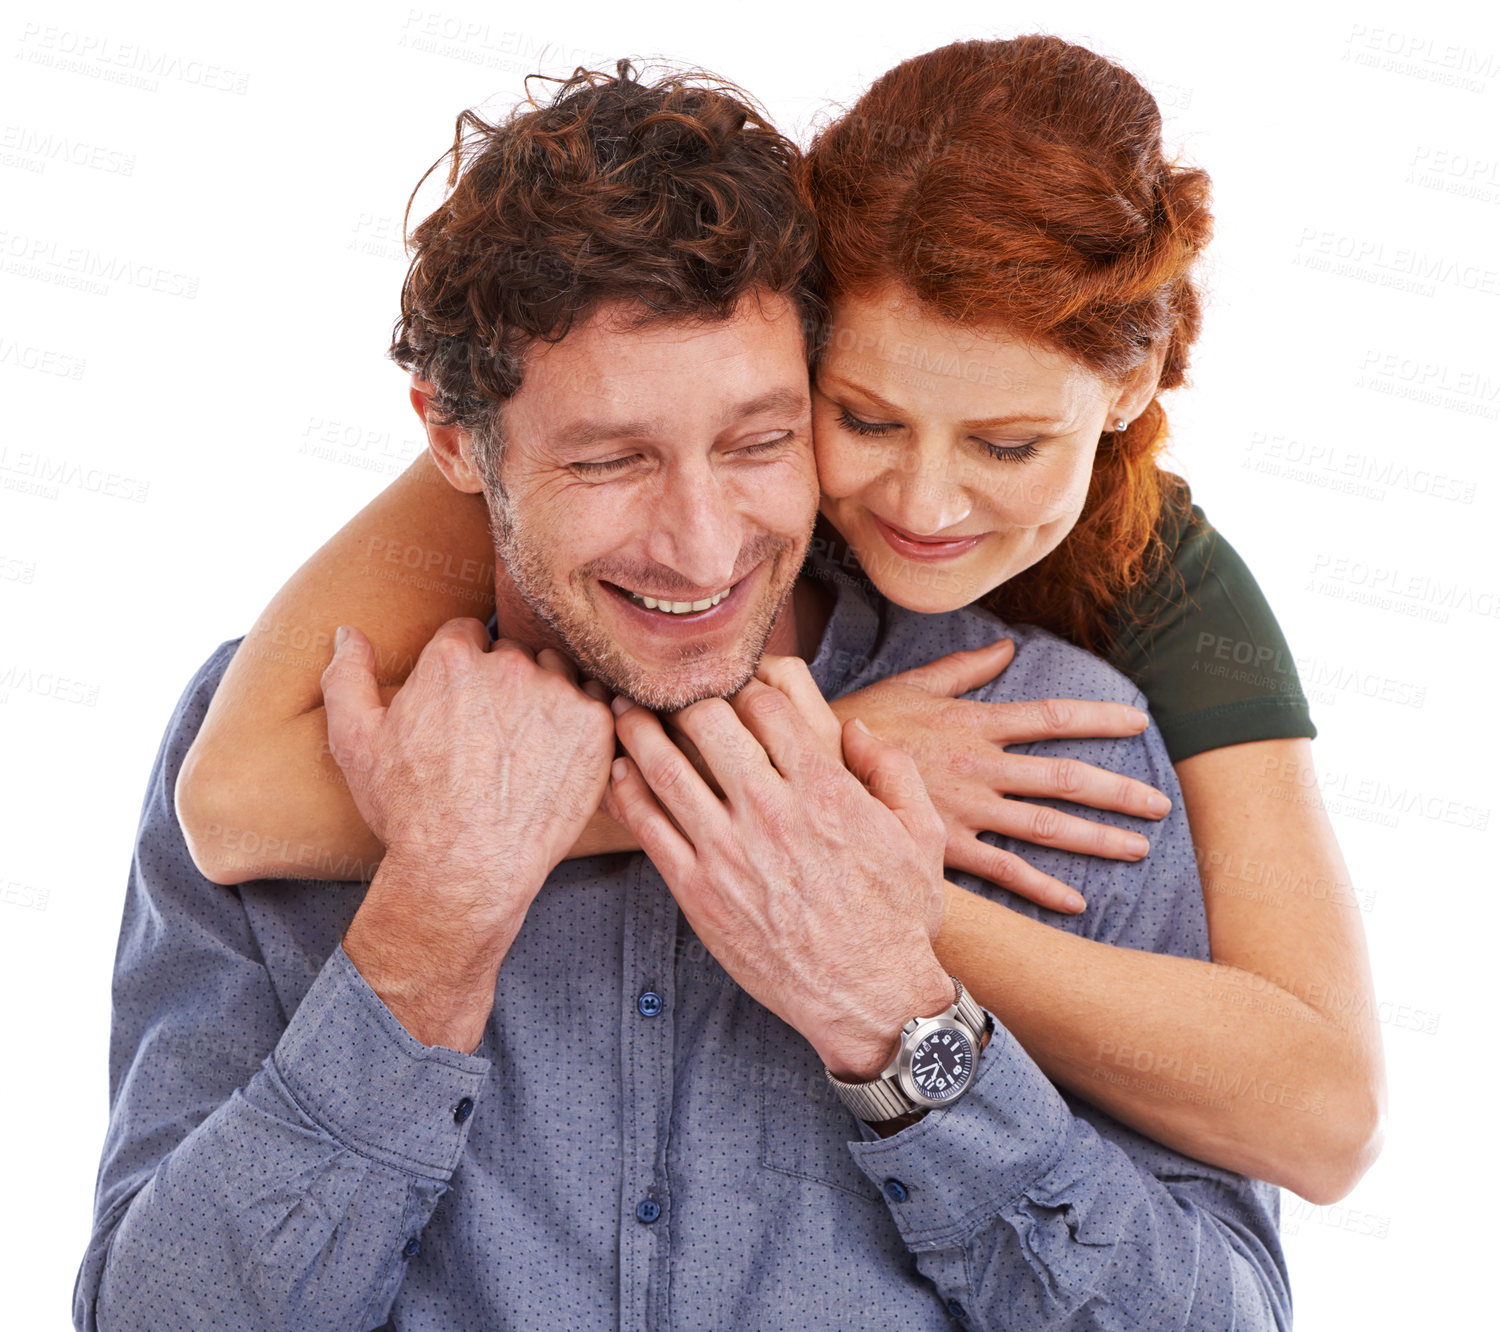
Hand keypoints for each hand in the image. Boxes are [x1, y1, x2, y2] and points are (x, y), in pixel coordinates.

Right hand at [322, 621, 615, 959]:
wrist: (465, 870)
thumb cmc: (407, 810)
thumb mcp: (355, 743)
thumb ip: (346, 678)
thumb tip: (347, 633)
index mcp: (452, 659)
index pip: (468, 635)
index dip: (464, 670)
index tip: (463, 706)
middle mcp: (509, 665)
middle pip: (514, 654)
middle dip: (504, 684)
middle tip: (492, 736)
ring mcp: (557, 693)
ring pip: (556, 674)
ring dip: (545, 698)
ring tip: (525, 749)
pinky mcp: (593, 725)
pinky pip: (595, 703)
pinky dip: (580, 724)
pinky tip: (558, 757)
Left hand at [605, 658, 953, 1080]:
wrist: (871, 998)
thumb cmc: (899, 916)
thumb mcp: (922, 834)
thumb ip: (892, 770)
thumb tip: (853, 730)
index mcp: (825, 789)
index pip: (765, 705)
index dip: (744, 684)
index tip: (731, 684)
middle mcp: (772, 812)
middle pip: (707, 723)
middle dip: (684, 695)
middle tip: (667, 687)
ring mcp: (730, 852)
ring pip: (666, 768)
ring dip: (639, 730)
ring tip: (625, 711)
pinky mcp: (699, 892)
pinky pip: (649, 827)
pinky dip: (628, 791)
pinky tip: (620, 773)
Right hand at [828, 639, 1171, 913]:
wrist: (810, 766)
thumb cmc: (859, 722)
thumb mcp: (913, 684)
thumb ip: (965, 669)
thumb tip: (1008, 648)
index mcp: (975, 723)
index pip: (1051, 718)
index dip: (1099, 720)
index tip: (1140, 724)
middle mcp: (980, 766)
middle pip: (1064, 778)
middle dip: (1117, 792)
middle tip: (1160, 806)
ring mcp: (965, 809)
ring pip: (1045, 826)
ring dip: (1096, 839)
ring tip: (1136, 848)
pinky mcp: (945, 846)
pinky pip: (1003, 871)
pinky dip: (1040, 888)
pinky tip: (1075, 901)